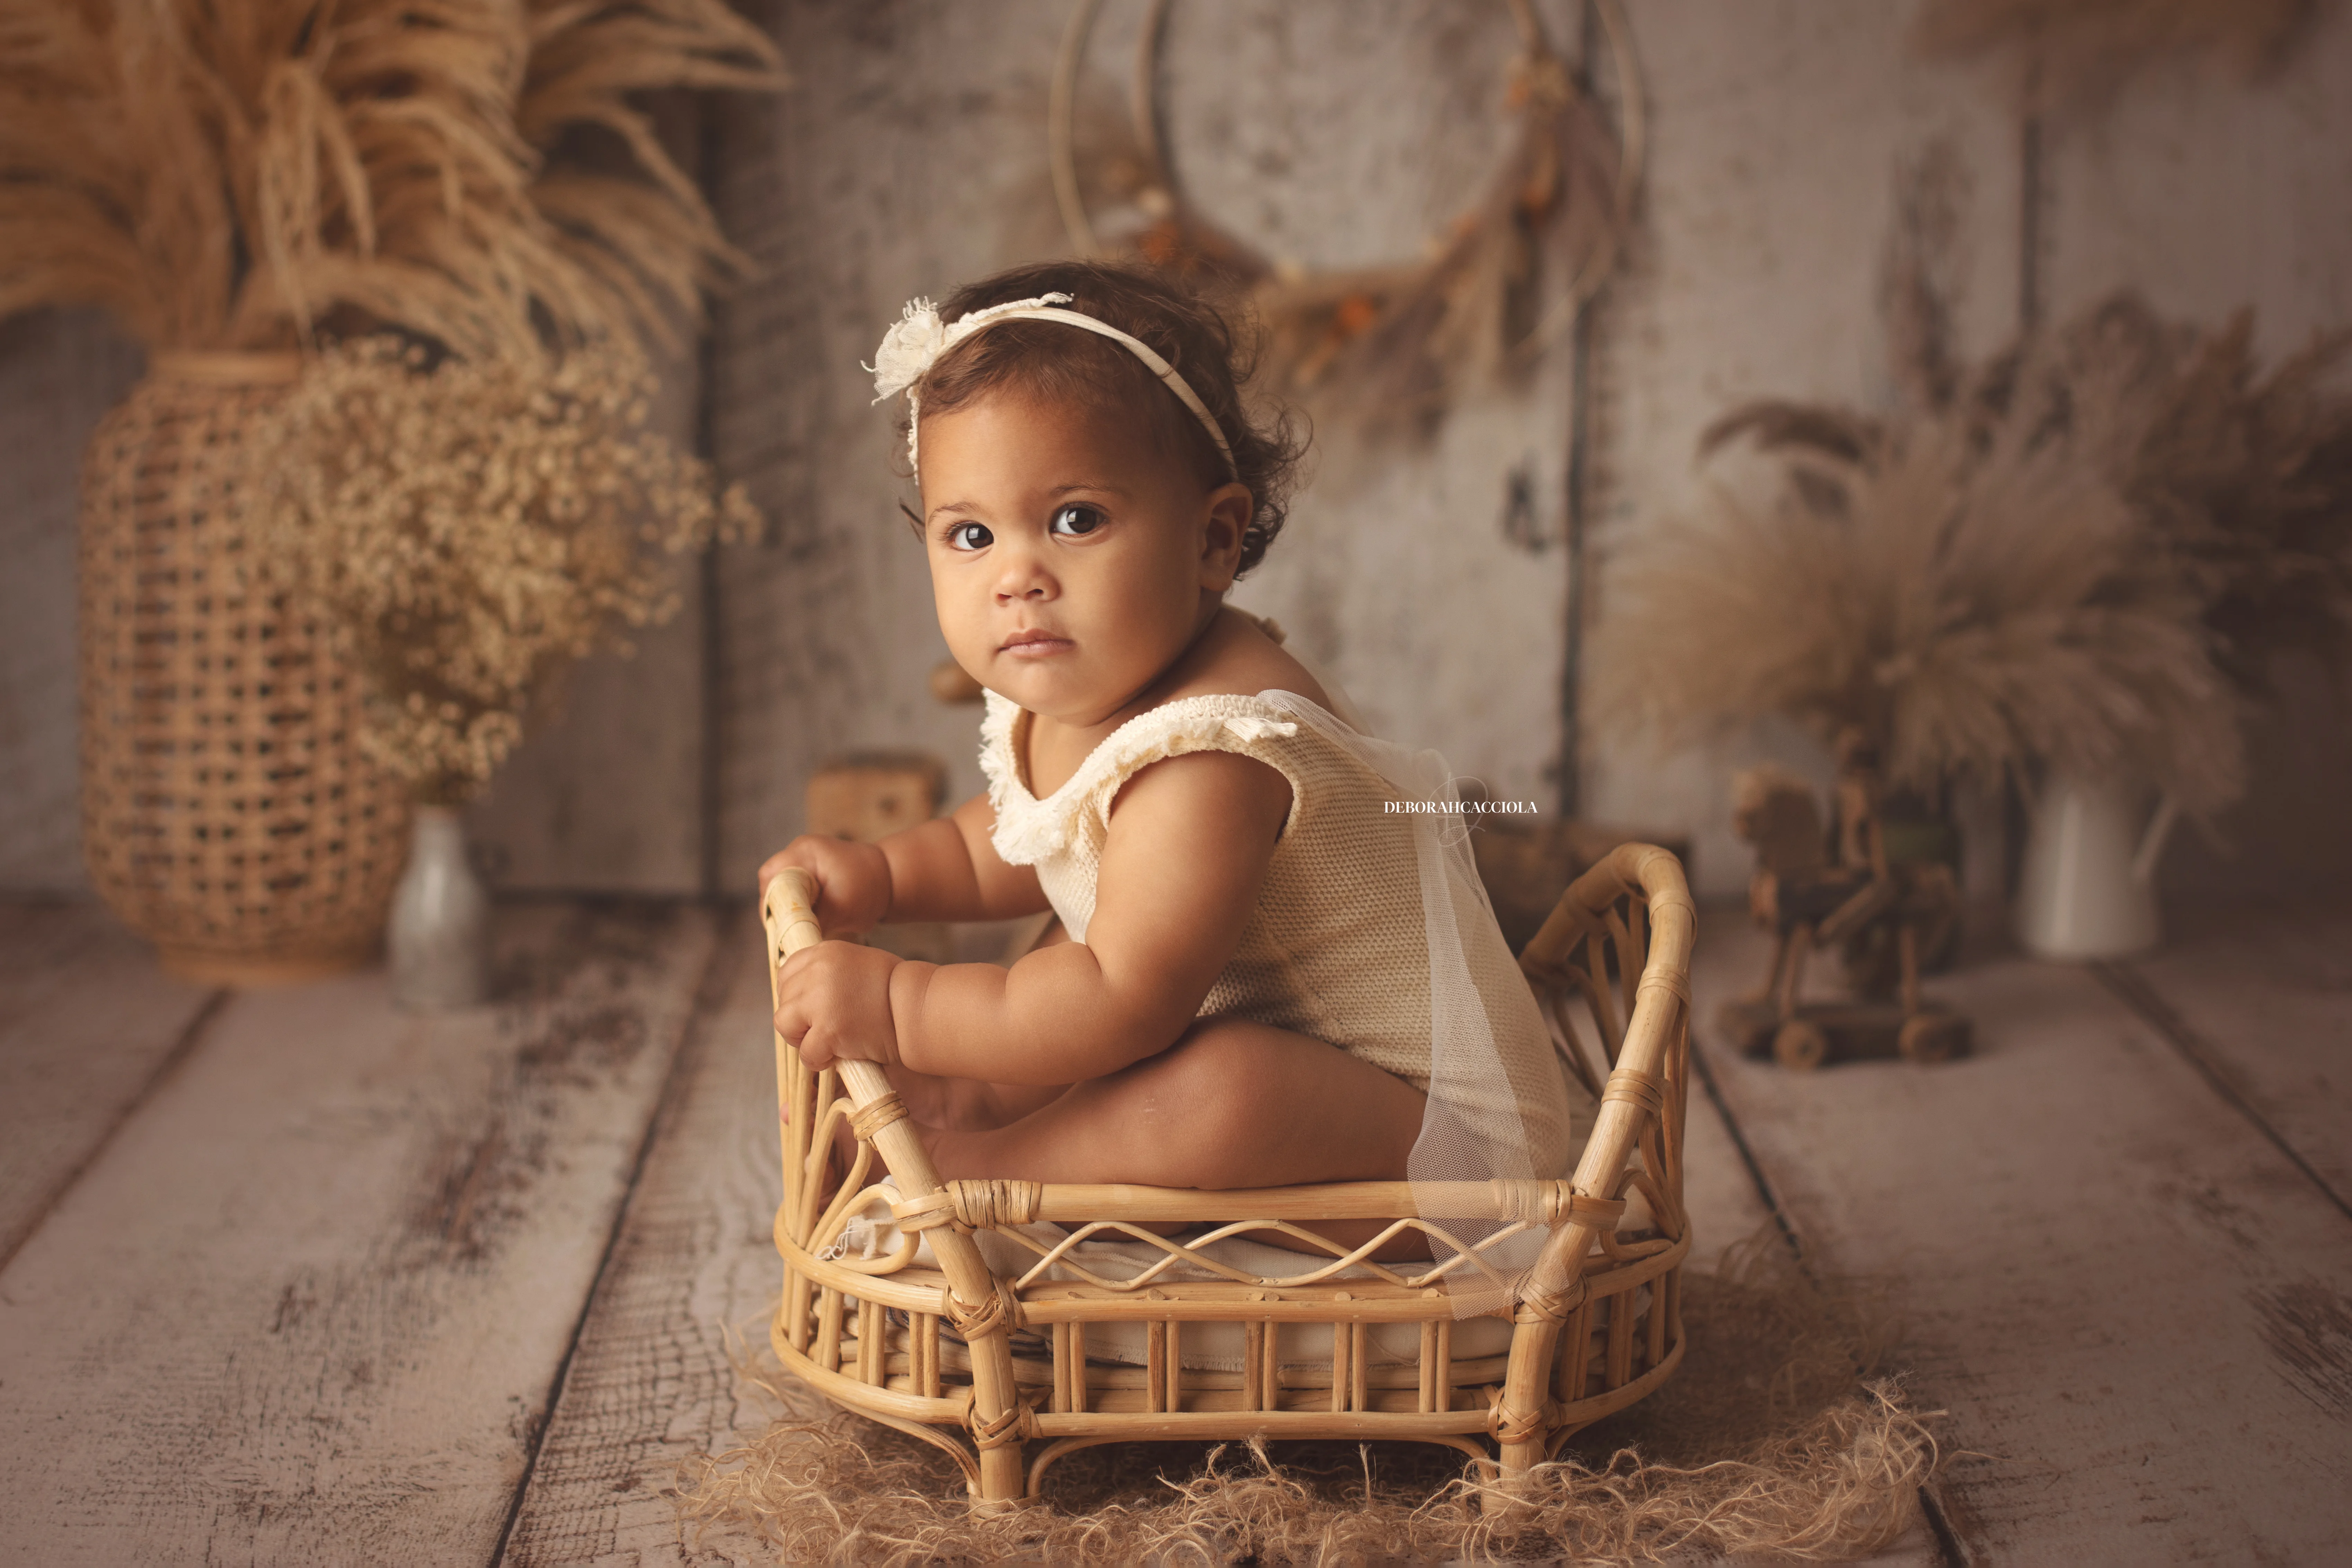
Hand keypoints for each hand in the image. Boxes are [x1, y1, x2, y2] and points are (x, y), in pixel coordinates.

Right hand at [758, 834, 891, 937]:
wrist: (892, 878)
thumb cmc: (870, 890)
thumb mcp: (841, 910)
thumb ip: (812, 921)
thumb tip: (791, 941)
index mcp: (805, 853)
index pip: (771, 878)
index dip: (771, 905)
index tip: (780, 928)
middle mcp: (800, 851)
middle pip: (771, 883)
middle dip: (776, 908)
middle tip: (785, 932)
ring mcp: (804, 858)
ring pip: (780, 887)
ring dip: (786, 908)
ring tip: (796, 928)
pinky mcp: (810, 870)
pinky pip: (793, 888)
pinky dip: (796, 904)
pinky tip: (806, 920)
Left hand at [773, 939, 902, 1070]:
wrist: (919, 1008)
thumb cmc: (895, 991)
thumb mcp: (857, 964)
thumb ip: (828, 973)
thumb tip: (802, 993)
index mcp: (825, 951)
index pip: (786, 973)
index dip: (795, 997)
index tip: (811, 1009)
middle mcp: (818, 970)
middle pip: (783, 1000)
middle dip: (800, 1019)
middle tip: (825, 1028)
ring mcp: (820, 1000)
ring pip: (785, 1024)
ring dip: (803, 1039)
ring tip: (828, 1042)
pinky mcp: (828, 1029)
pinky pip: (805, 1052)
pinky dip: (818, 1060)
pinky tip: (838, 1055)